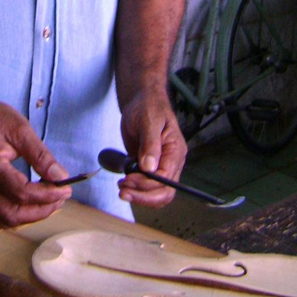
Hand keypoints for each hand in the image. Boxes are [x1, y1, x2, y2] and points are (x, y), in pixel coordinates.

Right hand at [0, 88, 71, 226]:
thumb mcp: (21, 129)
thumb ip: (40, 155)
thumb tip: (60, 177)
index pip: (20, 192)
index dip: (46, 195)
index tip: (66, 188)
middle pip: (12, 214)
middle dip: (41, 210)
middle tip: (62, 196)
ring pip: (5, 219)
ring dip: (31, 215)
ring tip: (52, 200)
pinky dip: (19, 213)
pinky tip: (35, 202)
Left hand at [118, 86, 186, 207]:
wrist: (141, 101)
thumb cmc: (148, 106)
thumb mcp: (149, 121)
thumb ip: (150, 144)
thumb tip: (149, 168)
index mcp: (175, 151)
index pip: (166, 179)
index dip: (147, 184)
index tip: (129, 179)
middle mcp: (171, 162)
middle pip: (164, 192)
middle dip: (143, 196)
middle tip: (123, 191)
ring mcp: (161, 166)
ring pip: (156, 193)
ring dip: (139, 195)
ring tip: (121, 188)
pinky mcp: (150, 167)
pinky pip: (147, 187)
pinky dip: (136, 189)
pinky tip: (124, 182)